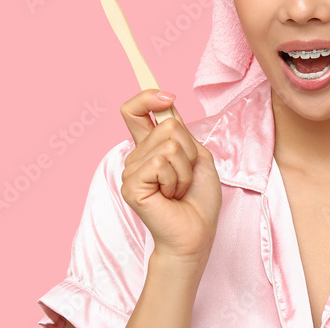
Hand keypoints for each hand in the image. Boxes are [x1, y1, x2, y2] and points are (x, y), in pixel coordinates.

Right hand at [119, 89, 221, 267]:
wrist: (197, 232)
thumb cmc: (198, 198)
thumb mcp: (196, 155)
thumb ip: (179, 131)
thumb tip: (166, 105)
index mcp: (149, 147)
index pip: (134, 110)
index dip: (147, 96)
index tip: (168, 97)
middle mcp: (136, 156)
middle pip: (167, 125)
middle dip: (188, 150)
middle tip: (185, 177)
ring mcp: (131, 170)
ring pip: (169, 144)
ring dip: (184, 169)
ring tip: (178, 189)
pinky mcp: (132, 185)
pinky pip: (160, 163)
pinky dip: (176, 179)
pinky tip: (170, 196)